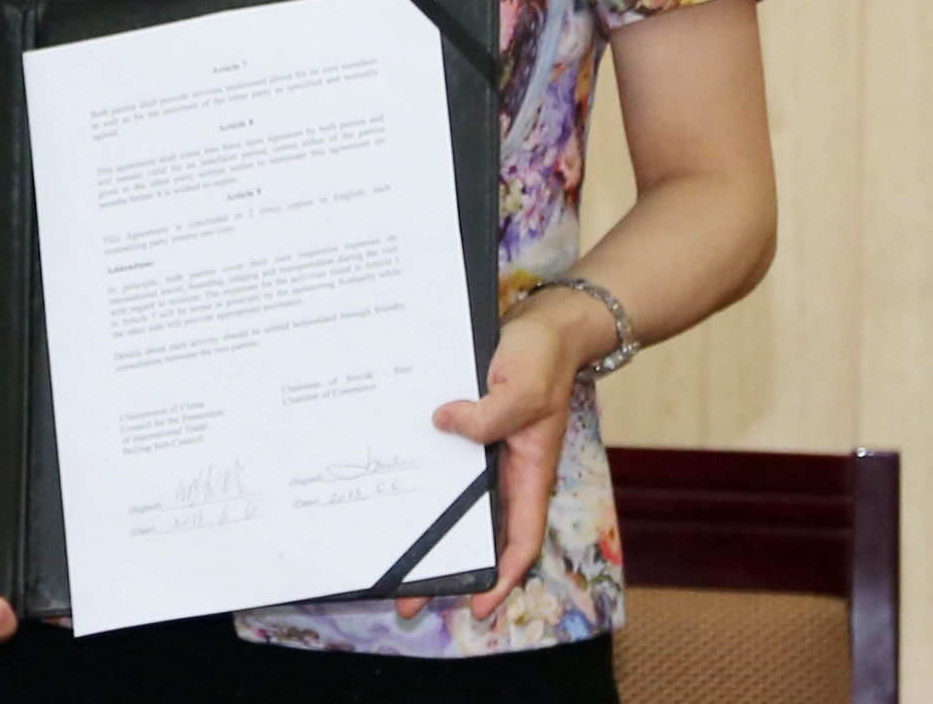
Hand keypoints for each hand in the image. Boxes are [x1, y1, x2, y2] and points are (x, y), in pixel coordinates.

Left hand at [405, 291, 600, 621]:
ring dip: (429, 527)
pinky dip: (423, 479)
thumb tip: (444, 425)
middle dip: (449, 567)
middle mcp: (506, 469)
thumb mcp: (521, 387)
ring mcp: (485, 450)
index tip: (477, 607)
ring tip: (390, 554)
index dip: (503, 577)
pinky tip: (392, 486)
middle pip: (480, 531)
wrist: (543, 324)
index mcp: (529, 470)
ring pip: (457, 502)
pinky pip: (444, 462)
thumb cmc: (542, 357)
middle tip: (409, 598)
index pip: (520, 538)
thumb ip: (488, 415)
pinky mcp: (466, 428)